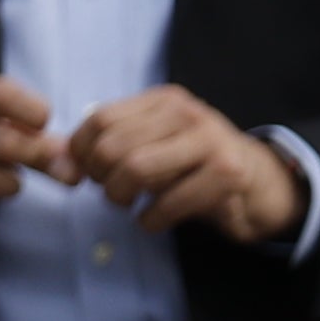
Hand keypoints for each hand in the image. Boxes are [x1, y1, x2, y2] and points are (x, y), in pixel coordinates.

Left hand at [64, 88, 307, 244]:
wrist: (259, 183)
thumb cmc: (195, 166)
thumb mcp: (156, 143)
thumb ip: (114, 142)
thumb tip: (60, 156)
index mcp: (164, 100)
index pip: (99, 119)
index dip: (81, 153)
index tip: (88, 174)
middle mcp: (186, 113)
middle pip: (112, 146)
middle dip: (101, 180)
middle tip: (113, 193)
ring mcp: (208, 141)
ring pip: (135, 169)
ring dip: (121, 199)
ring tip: (130, 206)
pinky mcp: (225, 174)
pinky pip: (166, 202)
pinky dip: (150, 220)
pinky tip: (154, 219)